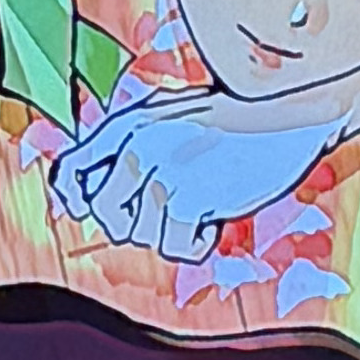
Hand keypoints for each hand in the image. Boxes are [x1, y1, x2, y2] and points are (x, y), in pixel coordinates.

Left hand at [47, 88, 344, 264]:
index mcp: (129, 123)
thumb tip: (80, 199)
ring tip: (197, 206)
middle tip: (163, 211)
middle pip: (104, 214)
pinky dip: (194, 242)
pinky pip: (175, 247)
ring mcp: (165, 172)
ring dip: (169, 231)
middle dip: (129, 222)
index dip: (75, 198)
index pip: (72, 170)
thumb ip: (128, 148)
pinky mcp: (193, 198)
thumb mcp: (169, 118)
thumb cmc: (232, 119)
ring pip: (140, 235)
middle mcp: (139, 147)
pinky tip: (212, 221)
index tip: (89, 210)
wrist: (287, 113)